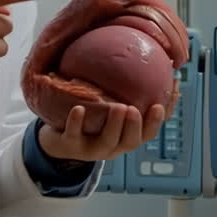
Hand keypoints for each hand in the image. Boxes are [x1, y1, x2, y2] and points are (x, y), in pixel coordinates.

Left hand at [37, 103, 166, 162]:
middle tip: (134, 109)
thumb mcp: (112, 107)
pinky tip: (79, 108)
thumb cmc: (91, 119)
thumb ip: (130, 93)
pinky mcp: (70, 145)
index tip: (158, 105)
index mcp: (124, 137)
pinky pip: (73, 135)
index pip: (146, 134)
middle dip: (134, 126)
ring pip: (106, 143)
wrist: (58, 141)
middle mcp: (112, 146)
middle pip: (129, 142)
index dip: (154, 122)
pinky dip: (76, 123)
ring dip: (113, 126)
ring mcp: (91, 148)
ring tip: (118, 108)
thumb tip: (157, 67)